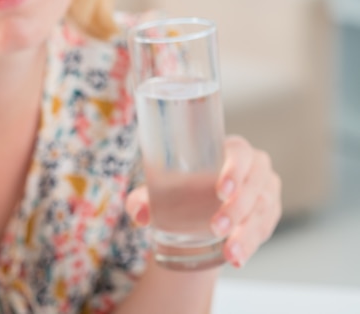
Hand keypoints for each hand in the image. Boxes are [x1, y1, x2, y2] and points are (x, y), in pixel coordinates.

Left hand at [125, 136, 281, 267]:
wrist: (195, 211)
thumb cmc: (179, 190)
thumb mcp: (159, 192)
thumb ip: (142, 200)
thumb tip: (140, 215)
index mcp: (230, 151)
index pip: (240, 153)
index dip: (235, 169)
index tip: (221, 190)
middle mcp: (254, 168)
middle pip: (254, 185)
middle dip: (237, 208)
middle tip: (216, 227)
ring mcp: (265, 192)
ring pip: (262, 211)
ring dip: (246, 233)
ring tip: (229, 252)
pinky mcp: (268, 215)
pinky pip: (264, 230)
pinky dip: (250, 245)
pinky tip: (237, 258)